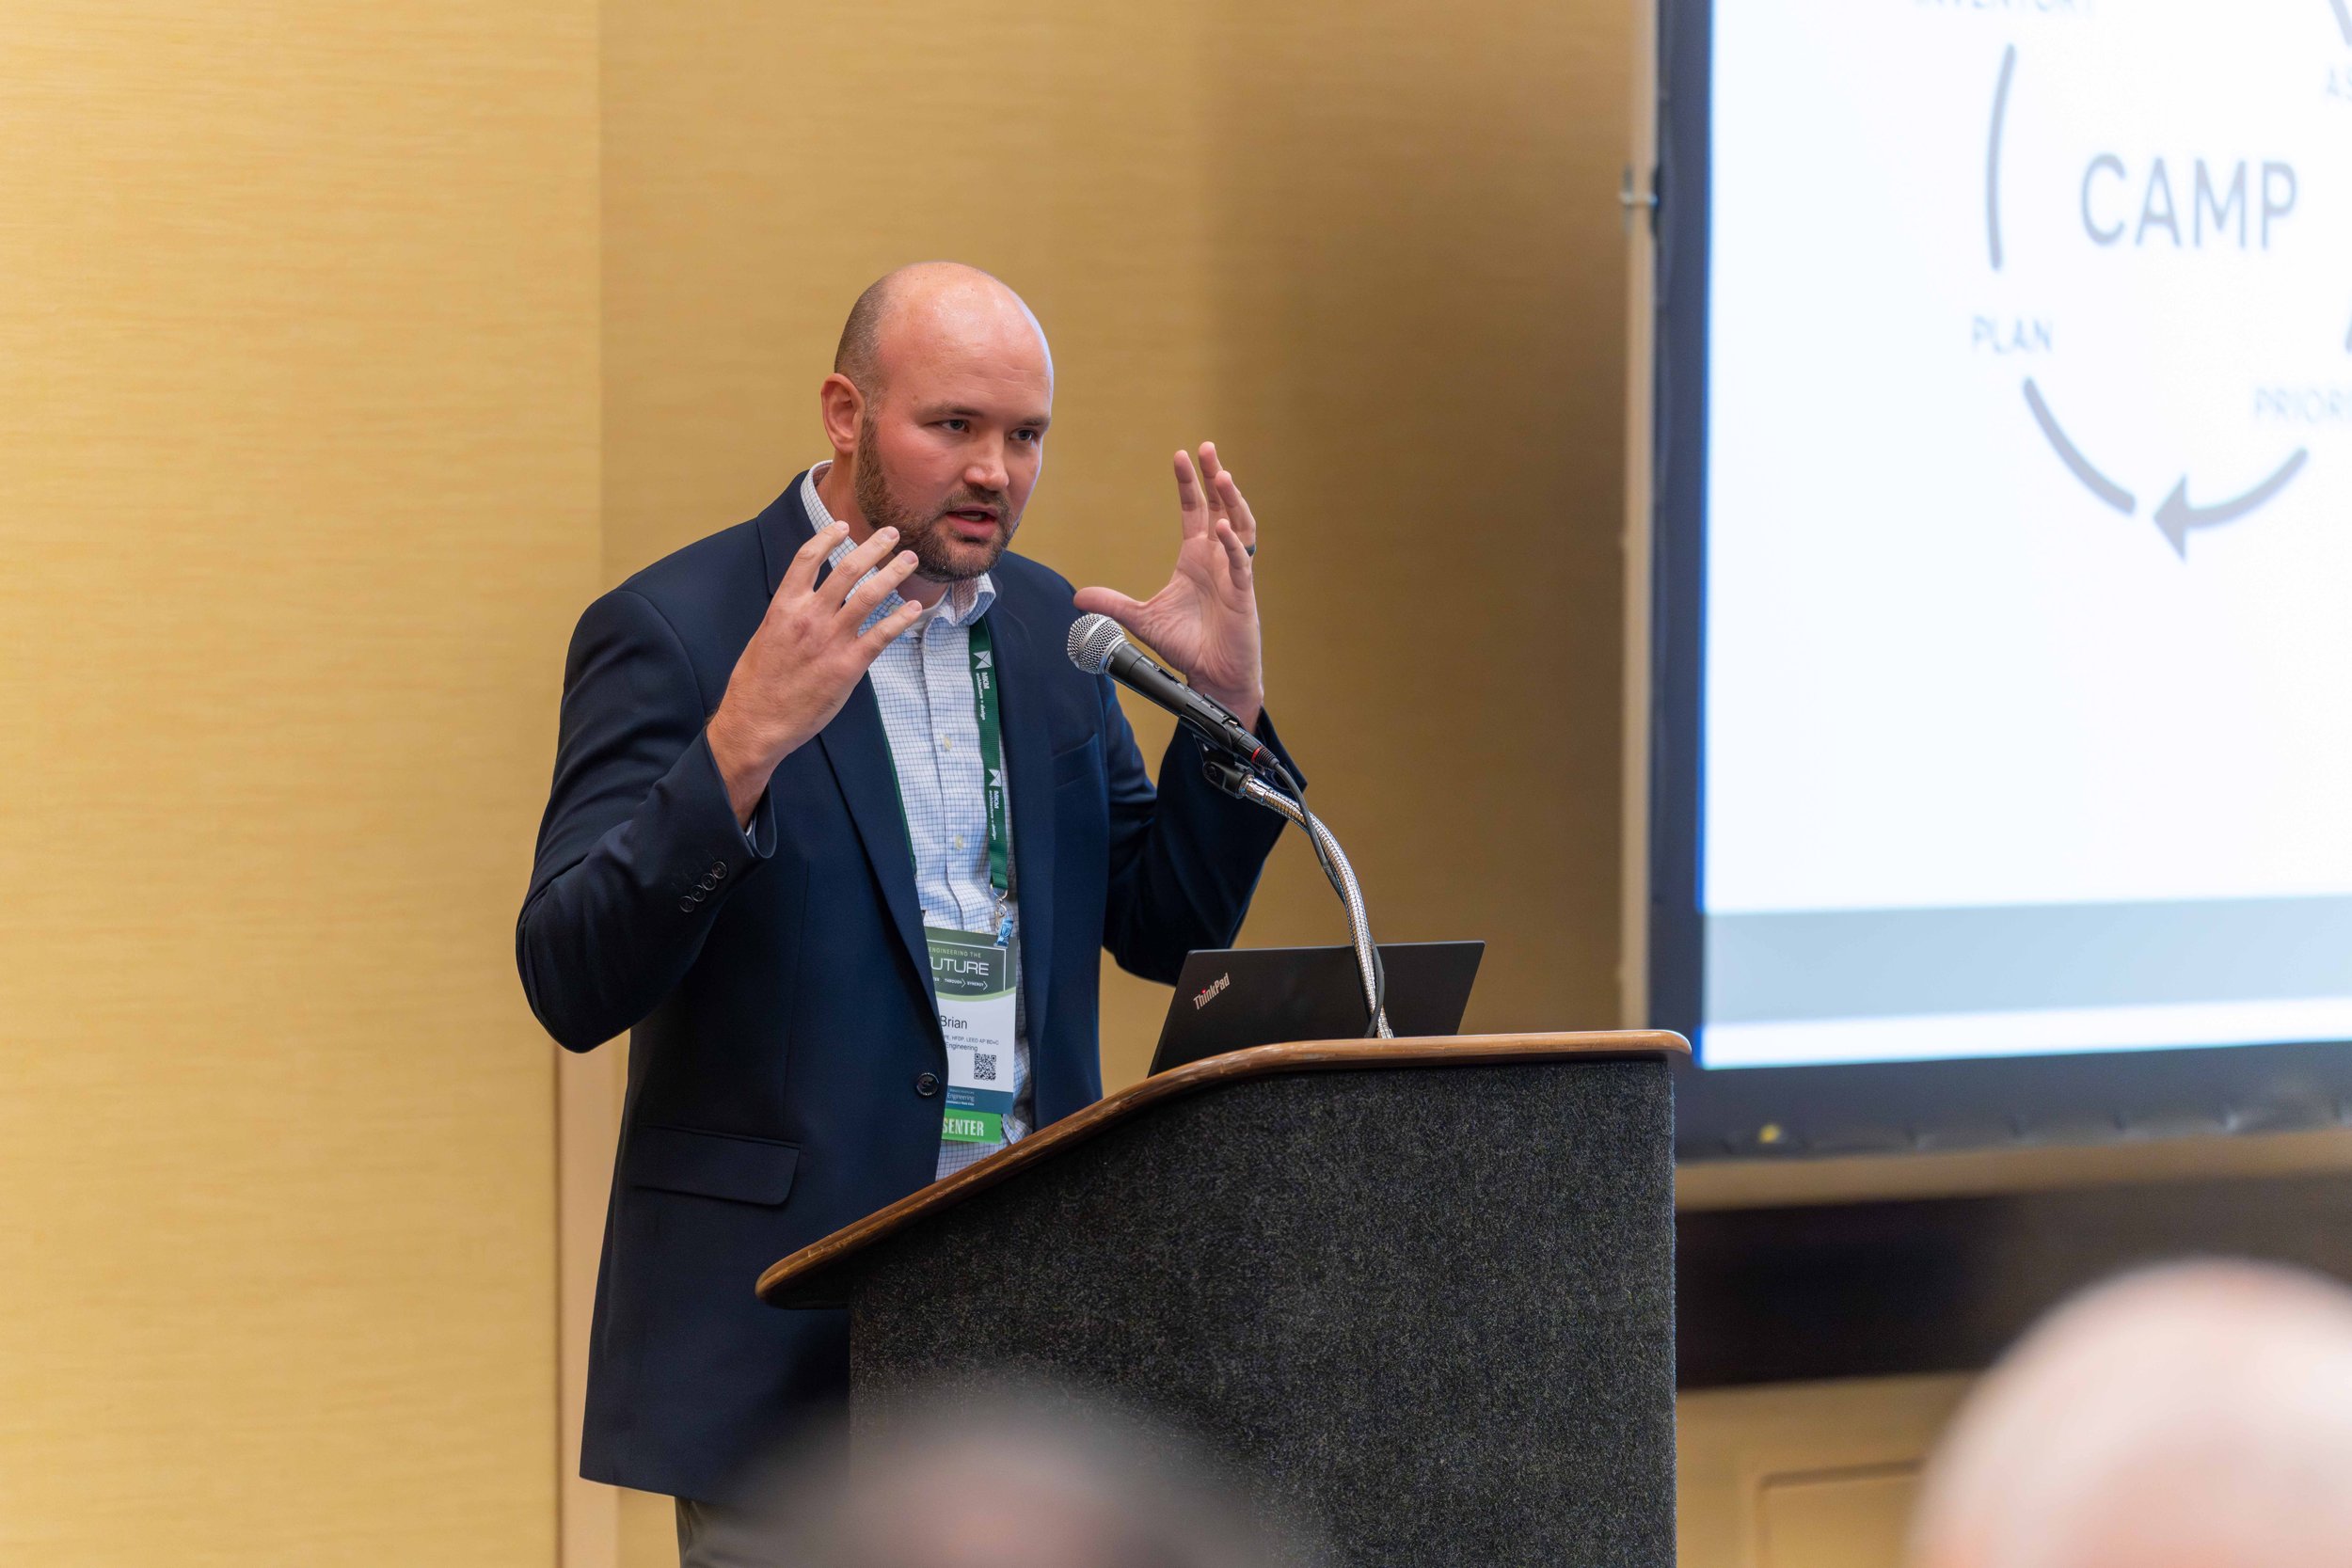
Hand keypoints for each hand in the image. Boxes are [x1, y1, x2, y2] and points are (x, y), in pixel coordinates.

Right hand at [707, 522, 924, 824]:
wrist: (756, 722)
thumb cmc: (757, 684)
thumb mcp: (765, 637)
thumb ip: (788, 616)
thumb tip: (805, 603)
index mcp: (783, 606)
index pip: (807, 558)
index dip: (827, 537)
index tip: (844, 526)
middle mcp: (809, 616)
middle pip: (847, 569)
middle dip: (873, 546)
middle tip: (892, 534)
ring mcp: (831, 640)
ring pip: (869, 595)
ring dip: (892, 572)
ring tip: (909, 560)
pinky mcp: (849, 665)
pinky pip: (882, 634)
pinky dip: (901, 618)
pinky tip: (914, 608)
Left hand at [1073, 443, 1263, 727]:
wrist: (1211, 676)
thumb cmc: (1186, 644)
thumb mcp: (1141, 619)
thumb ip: (1112, 604)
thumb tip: (1078, 597)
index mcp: (1195, 557)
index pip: (1194, 510)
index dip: (1188, 483)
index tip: (1180, 455)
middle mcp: (1217, 558)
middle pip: (1220, 507)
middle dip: (1214, 477)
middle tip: (1207, 448)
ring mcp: (1233, 573)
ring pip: (1240, 526)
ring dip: (1232, 501)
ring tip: (1222, 475)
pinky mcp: (1242, 593)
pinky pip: (1241, 563)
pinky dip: (1233, 544)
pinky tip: (1222, 527)